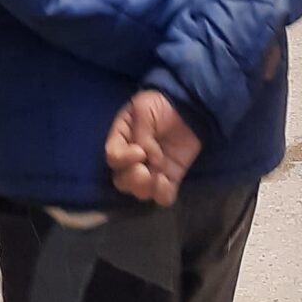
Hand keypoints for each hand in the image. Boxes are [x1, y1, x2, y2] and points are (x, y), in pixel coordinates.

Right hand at [105, 91, 202, 205]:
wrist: (189, 107)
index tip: (140, 152)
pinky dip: (162, 195)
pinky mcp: (169, 178)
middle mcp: (132, 159)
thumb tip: (150, 160)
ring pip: (138, 191)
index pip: (113, 156)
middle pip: (121, 180)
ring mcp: (150, 170)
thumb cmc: (161, 104)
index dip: (123, 159)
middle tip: (145, 171)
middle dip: (132, 179)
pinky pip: (161, 197)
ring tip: (158, 177)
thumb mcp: (144, 109)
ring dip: (145, 189)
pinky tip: (166, 182)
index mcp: (121, 138)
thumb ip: (142, 134)